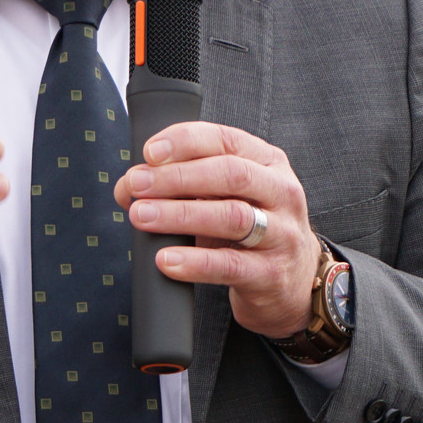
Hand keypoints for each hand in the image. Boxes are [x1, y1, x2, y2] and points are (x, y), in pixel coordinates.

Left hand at [115, 123, 319, 340]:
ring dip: (181, 215)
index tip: (150, 153)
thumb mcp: (228, 197)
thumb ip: (186, 185)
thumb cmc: (252, 230)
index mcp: (268, 163)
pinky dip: (195, 263)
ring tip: (143, 217)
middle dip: (177, 177)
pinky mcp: (271, 274)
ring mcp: (281, 234)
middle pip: (230, 174)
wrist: (292, 282)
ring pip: (232, 217)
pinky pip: (230, 266)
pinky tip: (167, 260)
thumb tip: (129, 187)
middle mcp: (280, 192)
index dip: (186, 142)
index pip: (226, 140)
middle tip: (138, 185)